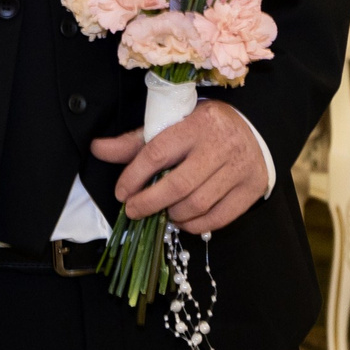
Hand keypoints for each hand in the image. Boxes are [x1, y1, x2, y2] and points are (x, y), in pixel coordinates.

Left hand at [91, 102, 268, 235]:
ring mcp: (240, 168)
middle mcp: (221, 145)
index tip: (121, 193)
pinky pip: (219, 218)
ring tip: (161, 213)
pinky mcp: (252, 189)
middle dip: (149, 203)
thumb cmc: (201, 128)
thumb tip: (97, 149)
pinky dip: (195, 225)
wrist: (251, 129)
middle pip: (179, 184)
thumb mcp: (170, 126)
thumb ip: (135, 142)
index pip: (159, 153)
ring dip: (172, 215)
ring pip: (198, 204)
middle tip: (133, 211)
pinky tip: (182, 220)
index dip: (134, 176)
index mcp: (196, 124)